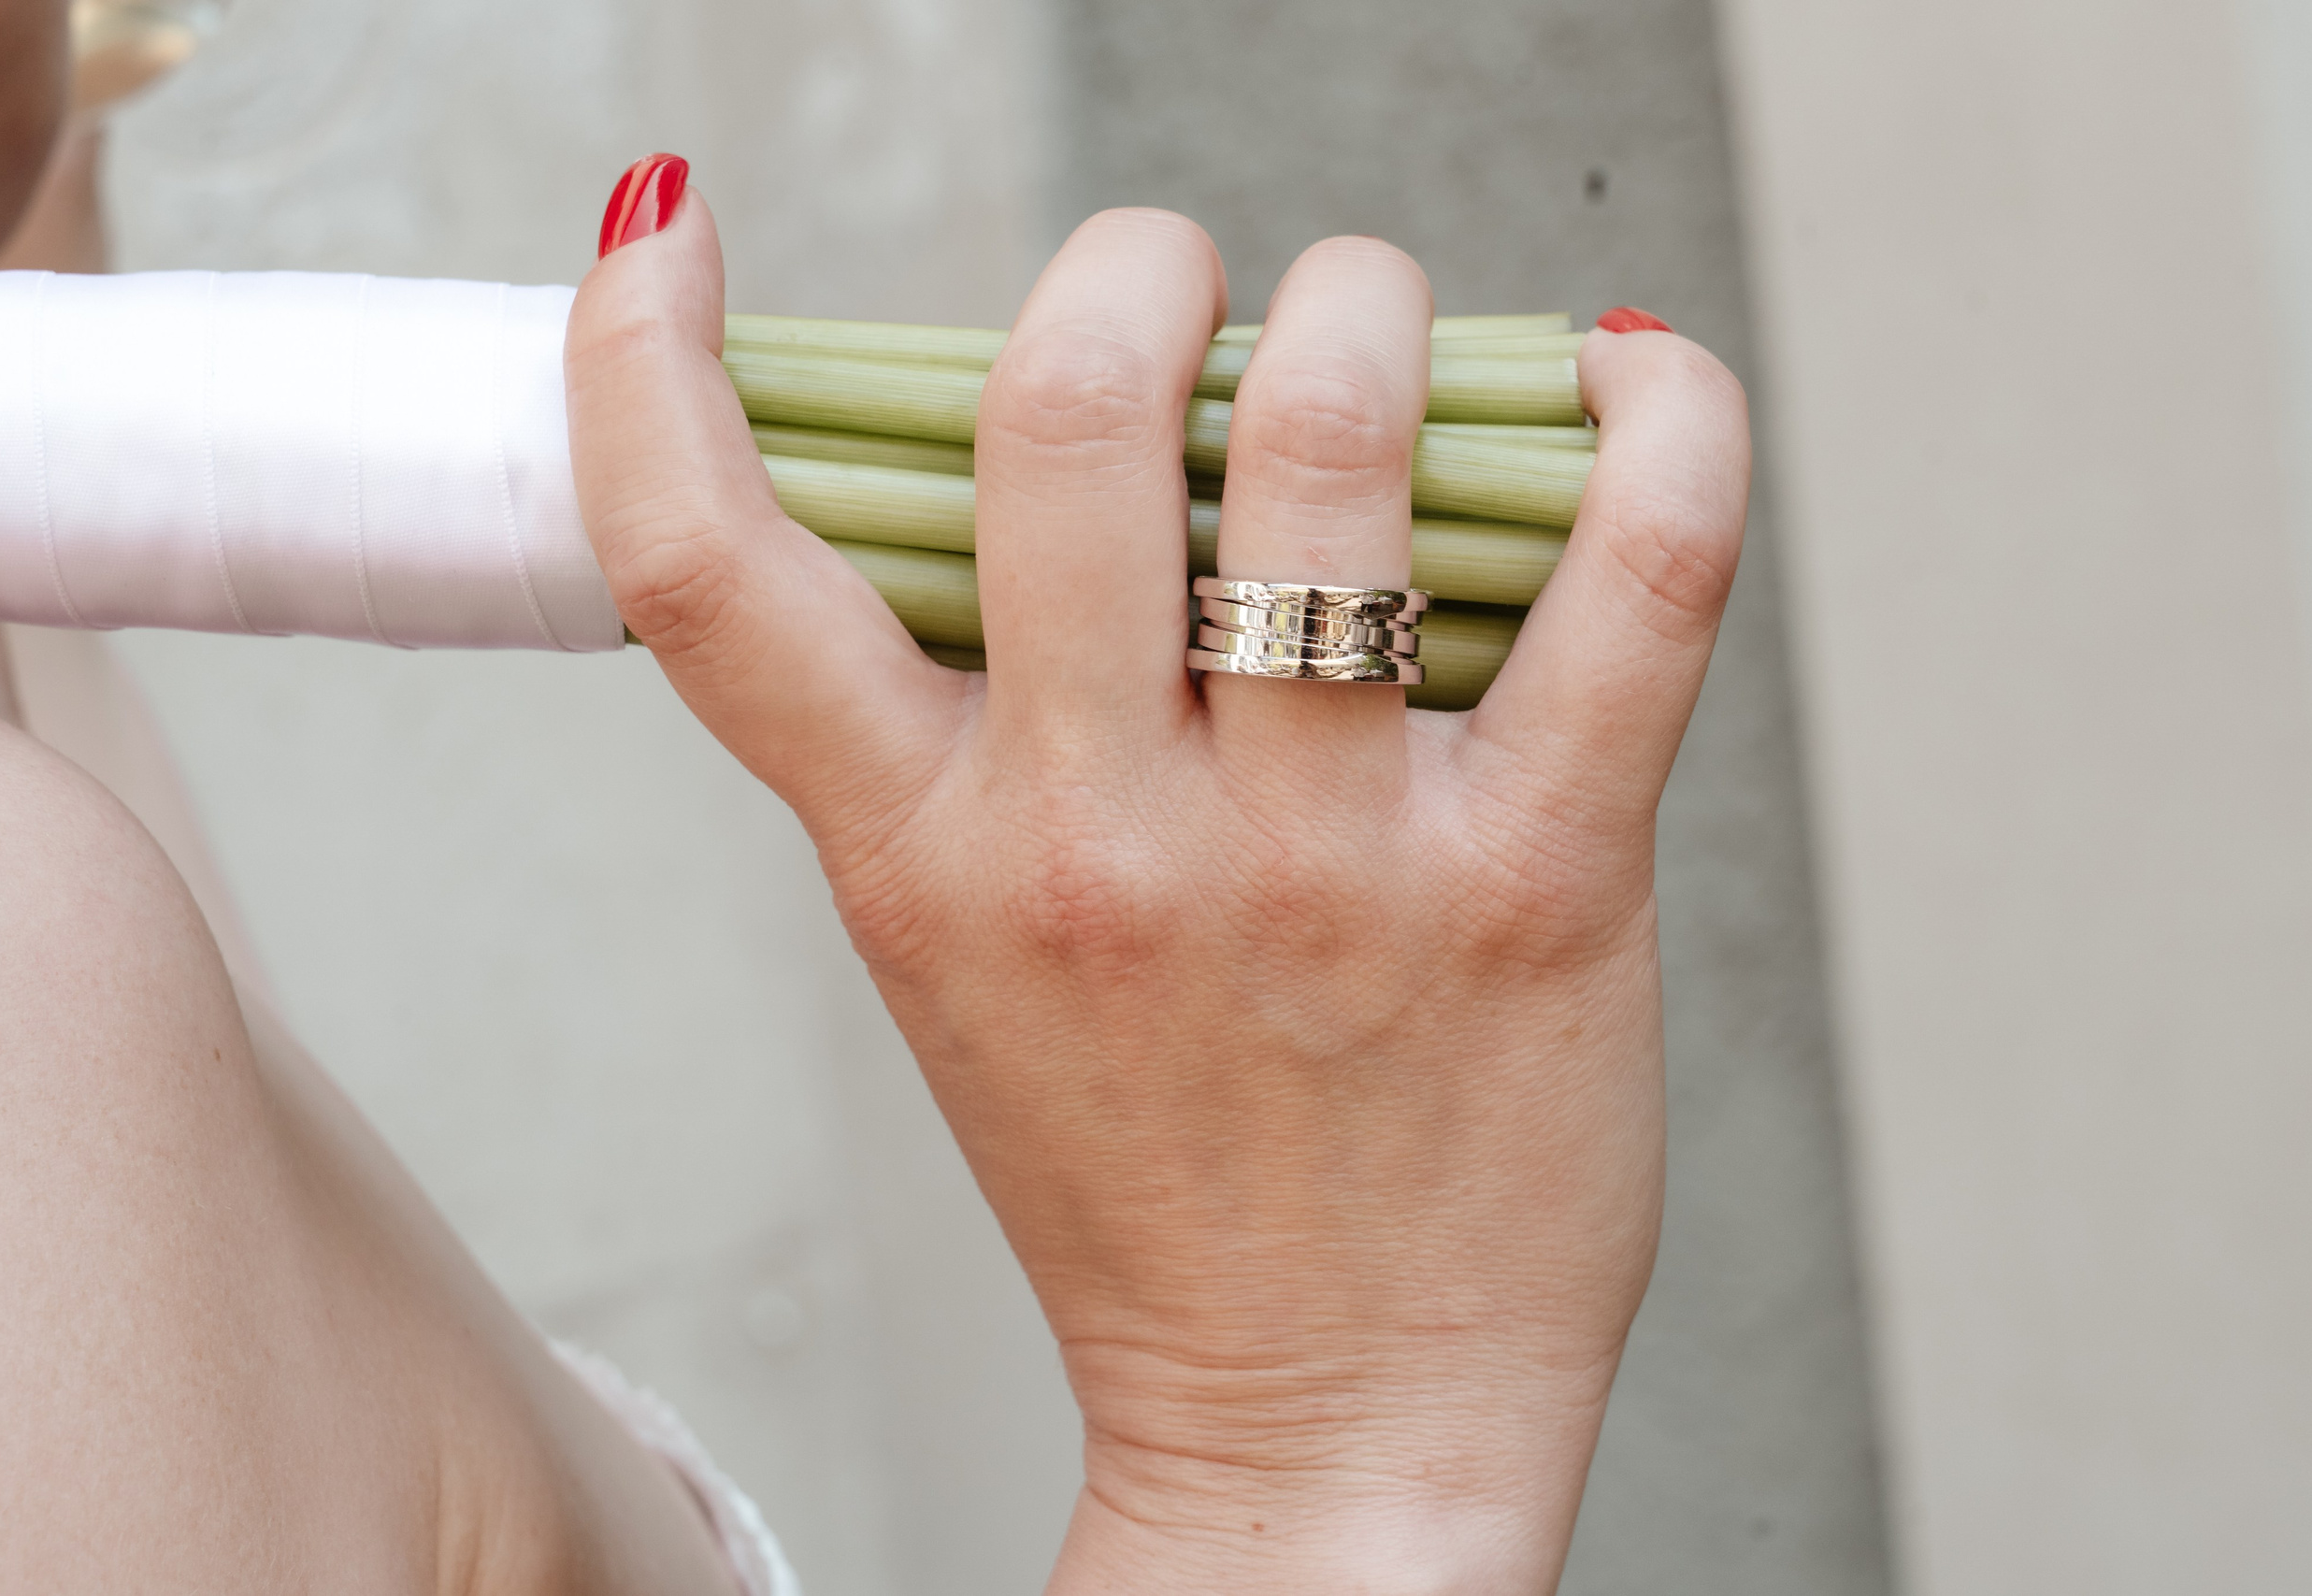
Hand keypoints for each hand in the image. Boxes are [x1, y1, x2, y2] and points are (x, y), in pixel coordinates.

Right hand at [567, 197, 1749, 1593]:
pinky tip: (1638, 385)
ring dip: (1365, 307)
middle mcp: (1102, 839)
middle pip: (1066, 415)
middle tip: (1180, 286)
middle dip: (1130, 266)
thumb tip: (1016, 473)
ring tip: (1376, 330)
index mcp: (921, 852)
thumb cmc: (1144, 1177)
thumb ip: (951, 729)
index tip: (670, 237)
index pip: (706, 571)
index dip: (645, 365)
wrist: (1319, 1431)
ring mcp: (1327, 855)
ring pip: (1338, 437)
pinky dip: (1666, 428)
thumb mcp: (959, 958)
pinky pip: (1634, 576)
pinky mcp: (1543, 878)